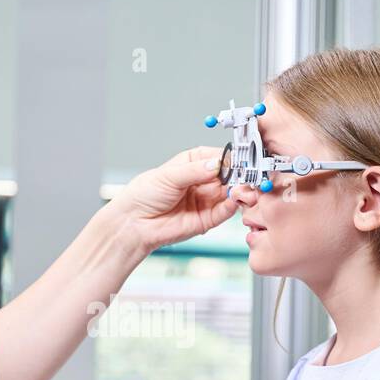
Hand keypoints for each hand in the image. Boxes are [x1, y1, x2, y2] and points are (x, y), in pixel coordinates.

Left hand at [109, 145, 238, 252]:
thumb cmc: (144, 195)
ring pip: (229, 193)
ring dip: (238, 190)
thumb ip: (195, 171)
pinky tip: (234, 200)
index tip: (239, 158)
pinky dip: (232, 206)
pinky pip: (224, 211)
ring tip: (241, 187)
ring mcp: (205, 200)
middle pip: (227, 176)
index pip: (217, 157)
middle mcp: (201, 181)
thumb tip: (216, 164)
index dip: (229, 158)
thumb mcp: (169, 176)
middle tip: (244, 174)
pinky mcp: (207, 219)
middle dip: (237, 175)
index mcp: (192, 164)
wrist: (134, 223)